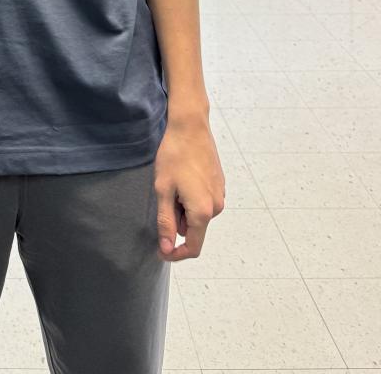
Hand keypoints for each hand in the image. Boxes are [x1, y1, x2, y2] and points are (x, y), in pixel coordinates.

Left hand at [153, 117, 225, 261]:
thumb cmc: (174, 156)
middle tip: (164, 195)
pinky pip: (203, 201)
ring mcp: (220, 194)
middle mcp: (216, 206)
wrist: (191, 126)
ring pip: (198, 214)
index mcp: (203, 211)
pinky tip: (183, 176)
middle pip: (193, 228)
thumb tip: (167, 248)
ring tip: (174, 182)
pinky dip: (191, 197)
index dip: (176, 254)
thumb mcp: (163, 190)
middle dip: (177, 220)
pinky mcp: (220, 184)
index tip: (160, 250)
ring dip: (183, 207)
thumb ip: (166, 222)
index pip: (193, 247)